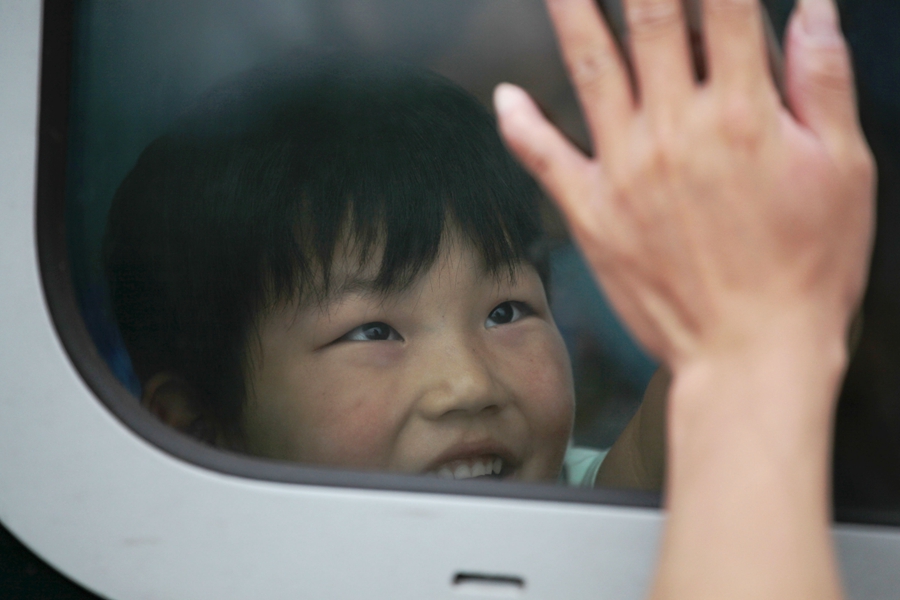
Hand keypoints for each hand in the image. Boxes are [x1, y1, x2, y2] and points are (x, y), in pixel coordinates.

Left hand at [495, 0, 874, 371]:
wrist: (750, 354)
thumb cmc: (804, 272)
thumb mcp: (844, 172)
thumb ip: (822, 84)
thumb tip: (810, 12)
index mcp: (740, 113)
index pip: (720, 4)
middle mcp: (675, 129)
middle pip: (644, 16)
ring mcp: (625, 169)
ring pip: (588, 68)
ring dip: (567, 12)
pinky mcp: (592, 212)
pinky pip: (546, 158)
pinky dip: (521, 126)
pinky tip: (506, 98)